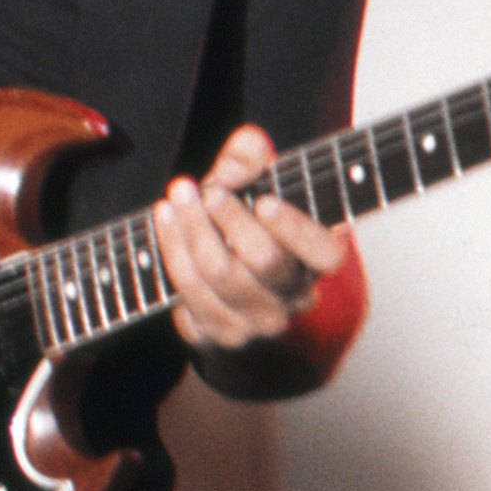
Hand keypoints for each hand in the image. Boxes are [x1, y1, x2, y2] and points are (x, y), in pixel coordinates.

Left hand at [153, 123, 350, 353]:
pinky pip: (188, 293)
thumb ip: (250, 157)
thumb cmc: (247, 216)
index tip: (264, 201)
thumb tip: (238, 163)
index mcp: (316, 258)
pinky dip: (173, 249)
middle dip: (231, 219)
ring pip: (219, 275)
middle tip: (209, 188)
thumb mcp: (254, 178)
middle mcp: (293, 296)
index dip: (296, 229)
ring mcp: (256, 321)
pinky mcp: (217, 333)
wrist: (225, 276)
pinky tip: (164, 217)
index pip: (325, 253)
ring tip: (177, 193)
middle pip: (265, 261)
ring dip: (192, 228)